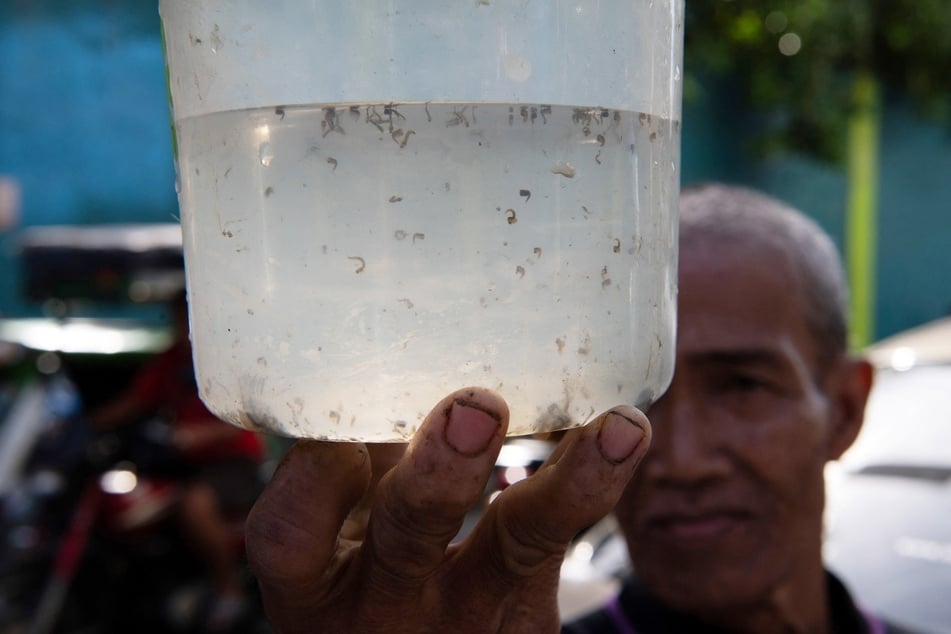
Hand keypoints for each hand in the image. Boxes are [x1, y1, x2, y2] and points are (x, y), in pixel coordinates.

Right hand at [245, 387, 649, 633]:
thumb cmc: (364, 574)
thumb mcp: (332, 537)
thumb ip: (351, 466)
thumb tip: (385, 356)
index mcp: (309, 588)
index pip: (290, 536)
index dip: (312, 474)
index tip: (344, 419)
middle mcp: (382, 613)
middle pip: (406, 542)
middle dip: (441, 474)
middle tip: (477, 408)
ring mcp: (465, 626)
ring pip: (517, 551)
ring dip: (568, 485)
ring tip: (617, 429)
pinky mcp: (529, 625)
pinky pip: (562, 546)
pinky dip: (590, 481)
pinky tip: (618, 434)